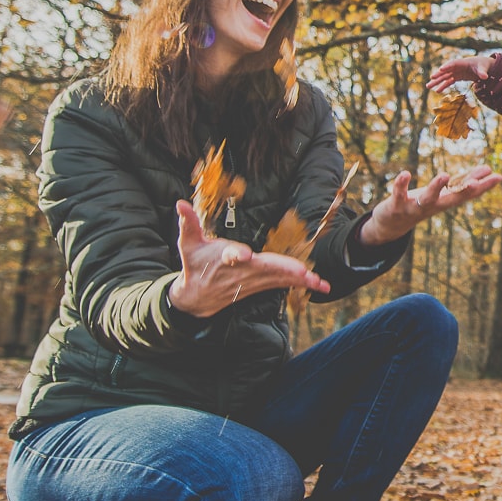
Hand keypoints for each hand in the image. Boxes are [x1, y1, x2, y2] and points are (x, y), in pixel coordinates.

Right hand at [167, 200, 328, 317]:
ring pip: (277, 279)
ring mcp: (253, 281)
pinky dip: (302, 285)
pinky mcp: (261, 285)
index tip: (243, 254)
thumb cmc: (195, 264)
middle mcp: (241, 272)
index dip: (236, 254)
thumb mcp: (188, 244)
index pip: (230, 256)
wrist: (196, 298)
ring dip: (298, 280)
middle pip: (263, 270)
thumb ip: (188, 223)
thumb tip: (180, 202)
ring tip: (316, 280)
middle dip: (282, 270)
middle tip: (300, 271)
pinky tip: (321, 286)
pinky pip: (283, 285)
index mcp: (223, 259)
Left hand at [358, 164, 501, 244]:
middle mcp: (434, 206)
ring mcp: (415, 207)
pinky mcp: (396, 205)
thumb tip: (489, 169)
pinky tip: (405, 173)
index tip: (499, 177)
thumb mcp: (443, 193)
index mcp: (446, 201)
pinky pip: (398, 195)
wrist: (391, 225)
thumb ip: (464, 180)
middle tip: (476, 183)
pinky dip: (401, 185)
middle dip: (464, 191)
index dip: (484, 186)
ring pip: (427, 198)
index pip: (468, 194)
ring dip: (435, 187)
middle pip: (452, 199)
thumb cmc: (422, 203)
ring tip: (444, 175)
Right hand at [427, 55, 493, 90]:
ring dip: (437, 81)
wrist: (484, 66)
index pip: (453, 63)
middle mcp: (457, 67)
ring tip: (428, 86)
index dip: (447, 66)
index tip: (440, 69)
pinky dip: (443, 86)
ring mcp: (456, 72)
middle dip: (438, 74)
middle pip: (446, 70)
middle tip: (431, 79)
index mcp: (463, 62)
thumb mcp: (483, 68)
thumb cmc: (483, 65)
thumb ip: (482, 72)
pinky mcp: (457, 77)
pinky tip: (437, 90)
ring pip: (445, 77)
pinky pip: (448, 81)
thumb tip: (484, 77)